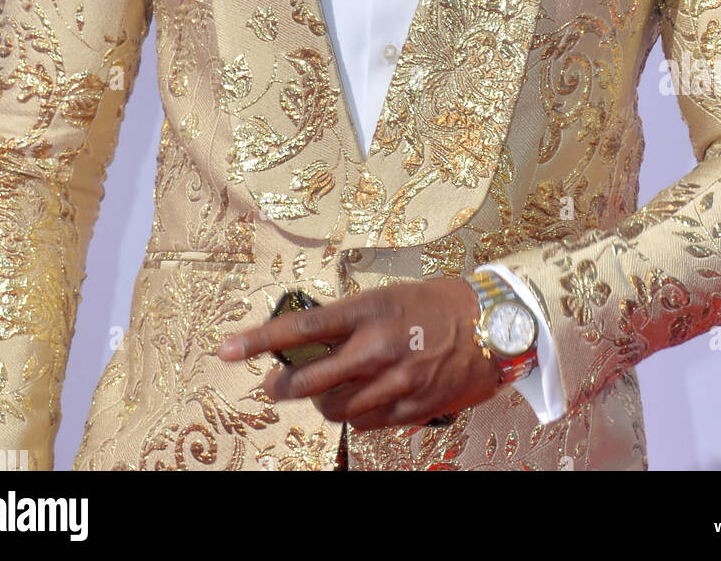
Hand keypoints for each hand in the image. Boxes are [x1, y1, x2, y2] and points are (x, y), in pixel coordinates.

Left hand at [215, 277, 501, 429]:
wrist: (494, 325)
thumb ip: (350, 320)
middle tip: (275, 384)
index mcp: (368, 311)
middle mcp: (376, 348)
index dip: (259, 340)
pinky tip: (364, 397)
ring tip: (330, 388)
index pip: (301, 328)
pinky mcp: (410, 408)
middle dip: (283, 385)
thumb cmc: (437, 303)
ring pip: (333, 408)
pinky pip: (365, 423)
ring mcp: (394, 383)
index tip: (226, 348)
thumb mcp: (388, 297)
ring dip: (323, 401)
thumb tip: (310, 341)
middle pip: (308, 380)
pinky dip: (356, 413)